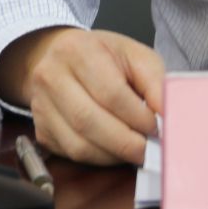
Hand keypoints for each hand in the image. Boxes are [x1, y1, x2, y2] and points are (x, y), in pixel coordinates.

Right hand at [0, 26, 164, 166]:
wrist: (60, 57)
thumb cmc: (103, 56)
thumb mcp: (135, 55)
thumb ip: (155, 82)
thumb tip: (166, 113)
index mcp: (78, 50)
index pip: (109, 92)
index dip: (136, 116)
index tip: (157, 127)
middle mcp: (51, 76)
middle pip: (89, 120)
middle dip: (125, 142)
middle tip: (149, 149)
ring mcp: (41, 105)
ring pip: (78, 143)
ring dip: (113, 154)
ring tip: (135, 151)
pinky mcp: (41, 130)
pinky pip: (71, 153)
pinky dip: (99, 158)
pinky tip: (115, 151)